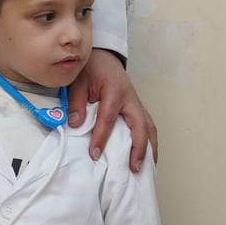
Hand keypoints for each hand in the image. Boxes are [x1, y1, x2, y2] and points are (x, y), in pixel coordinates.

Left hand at [67, 49, 157, 172]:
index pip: (108, 118)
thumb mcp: (79, 81)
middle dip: (139, 148)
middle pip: (141, 126)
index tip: (94, 154)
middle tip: (133, 168)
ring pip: (149, 127)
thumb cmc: (92, 68)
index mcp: (115, 91)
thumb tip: (76, 124)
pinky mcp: (138, 107)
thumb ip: (77, 102)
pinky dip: (149, 142)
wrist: (103, 56)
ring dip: (150, 148)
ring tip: (146, 168)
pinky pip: (148, 126)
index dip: (101, 137)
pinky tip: (147, 156)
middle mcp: (131, 99)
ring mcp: (137, 103)